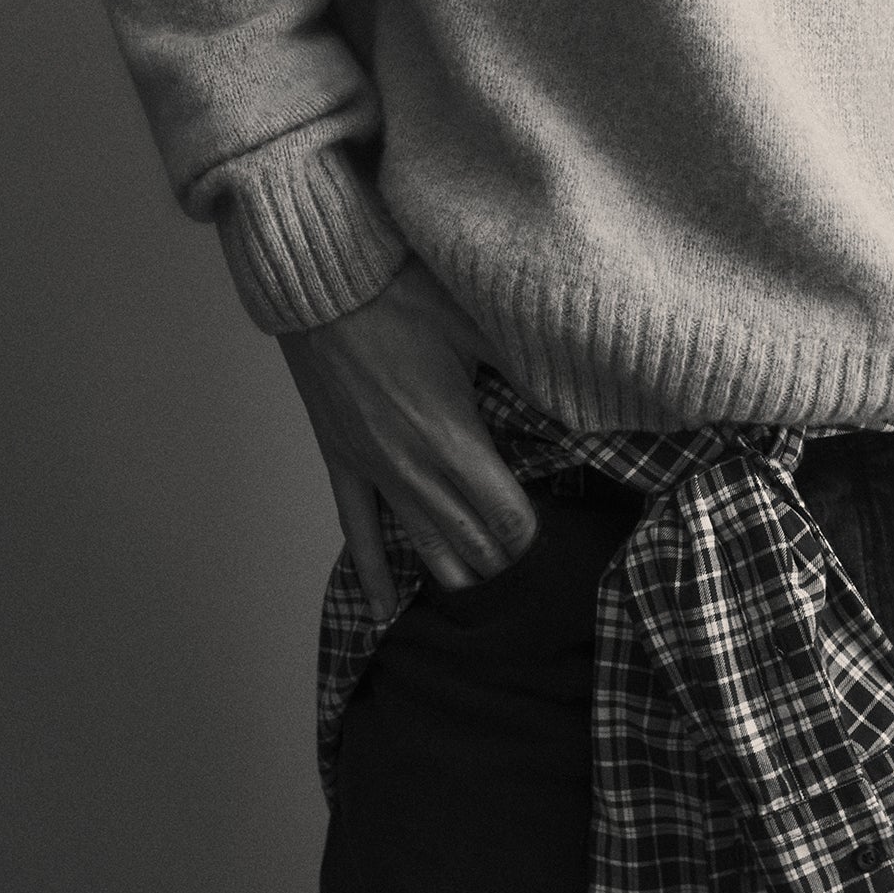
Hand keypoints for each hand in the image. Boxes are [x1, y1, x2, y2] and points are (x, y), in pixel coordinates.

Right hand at [277, 257, 539, 616]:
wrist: (323, 283)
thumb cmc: (401, 294)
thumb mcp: (475, 324)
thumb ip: (524, 367)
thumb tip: (570, 395)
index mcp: (453, 436)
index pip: (505, 514)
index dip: (531, 537)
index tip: (550, 541)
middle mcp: (413, 466)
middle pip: (469, 540)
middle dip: (502, 561)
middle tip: (525, 571)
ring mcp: (373, 469)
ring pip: (421, 545)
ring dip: (454, 574)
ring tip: (481, 595)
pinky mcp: (340, 461)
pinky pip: (356, 530)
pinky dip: (372, 572)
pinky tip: (384, 609)